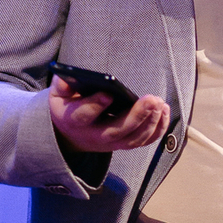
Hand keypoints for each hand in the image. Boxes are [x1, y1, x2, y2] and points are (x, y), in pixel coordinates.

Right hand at [49, 75, 169, 153]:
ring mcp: (110, 143)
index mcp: (74, 121)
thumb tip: (68, 78)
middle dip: (136, 116)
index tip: (108, 93)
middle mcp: (93, 136)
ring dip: (150, 122)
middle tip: (151, 99)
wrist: (69, 132)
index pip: (83, 116)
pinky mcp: (123, 144)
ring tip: (160, 103)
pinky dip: (157, 129)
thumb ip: (61, 84)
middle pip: (116, 131)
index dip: (95, 106)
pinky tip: (164, 111)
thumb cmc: (67, 105)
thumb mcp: (57, 93)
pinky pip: (143, 141)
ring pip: (133, 139)